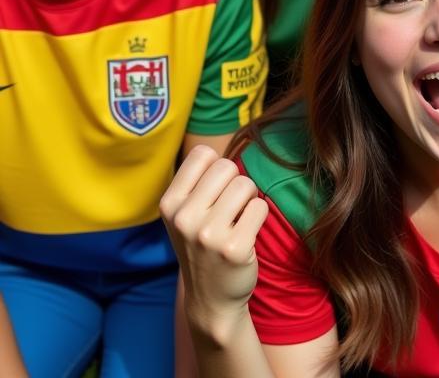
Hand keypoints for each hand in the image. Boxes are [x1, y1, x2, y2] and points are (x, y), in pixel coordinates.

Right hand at [160, 145, 268, 329]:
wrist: (211, 298)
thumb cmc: (203, 244)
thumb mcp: (185, 213)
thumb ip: (198, 180)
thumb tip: (222, 148)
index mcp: (169, 204)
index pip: (203, 154)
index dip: (216, 169)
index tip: (213, 193)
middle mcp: (184, 218)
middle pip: (228, 166)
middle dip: (235, 183)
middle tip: (229, 211)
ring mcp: (208, 234)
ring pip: (246, 184)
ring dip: (249, 200)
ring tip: (237, 223)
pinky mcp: (234, 247)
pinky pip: (260, 207)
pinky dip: (258, 218)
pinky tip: (245, 237)